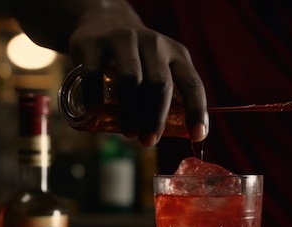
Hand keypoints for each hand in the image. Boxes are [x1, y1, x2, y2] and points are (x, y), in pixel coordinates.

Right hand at [68, 5, 208, 145]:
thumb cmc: (139, 58)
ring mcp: (123, 40)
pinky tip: (95, 110)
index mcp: (176, 54)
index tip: (197, 136)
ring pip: (130, 79)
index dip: (197, 111)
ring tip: (128, 132)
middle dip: (156, 118)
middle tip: (149, 141)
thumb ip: (171, 95)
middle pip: (160, 84)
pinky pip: (94, 73)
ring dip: (130, 111)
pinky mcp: (94, 43)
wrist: (104, 20)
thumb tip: (180, 136)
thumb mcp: (161, 67)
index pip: (192, 84)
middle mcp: (153, 43)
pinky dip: (95, 96)